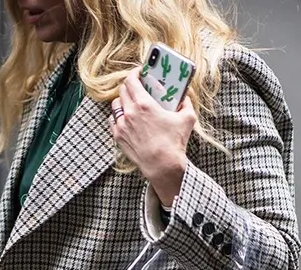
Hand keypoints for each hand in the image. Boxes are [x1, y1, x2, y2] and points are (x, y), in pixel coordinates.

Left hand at [110, 68, 196, 203]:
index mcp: (144, 104)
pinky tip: (126, 119)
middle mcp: (129, 113)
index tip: (139, 72)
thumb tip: (185, 96)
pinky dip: (118, 117)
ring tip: (131, 103)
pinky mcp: (118, 137)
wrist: (162, 166)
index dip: (134, 73)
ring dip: (122, 101)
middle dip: (129, 86)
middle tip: (137, 87)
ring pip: (115, 105)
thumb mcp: (187, 119)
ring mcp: (121, 125)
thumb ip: (186, 103)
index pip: (131, 80)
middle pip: (122, 91)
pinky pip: (113, 121)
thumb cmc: (174, 143)